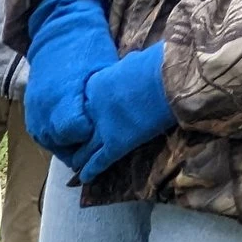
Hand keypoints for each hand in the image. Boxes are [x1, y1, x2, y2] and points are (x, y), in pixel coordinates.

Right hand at [22, 0, 118, 161]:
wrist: (59, 32)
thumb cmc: (89, 48)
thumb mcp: (103, 72)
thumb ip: (102, 101)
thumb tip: (112, 125)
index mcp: (61, 95)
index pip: (74, 132)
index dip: (90, 135)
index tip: (102, 128)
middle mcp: (43, 108)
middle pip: (61, 144)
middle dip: (81, 146)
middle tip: (99, 140)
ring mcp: (33, 112)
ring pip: (51, 144)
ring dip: (69, 146)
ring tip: (87, 140)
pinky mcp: (30, 114)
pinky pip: (43, 137)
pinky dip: (58, 139)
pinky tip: (73, 134)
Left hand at [73, 41, 173, 181]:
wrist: (168, 79)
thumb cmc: (156, 65)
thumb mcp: (131, 63)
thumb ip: (123, 71)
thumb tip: (130, 67)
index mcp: (94, 86)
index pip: (80, 106)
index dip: (80, 117)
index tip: (80, 122)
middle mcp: (92, 110)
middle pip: (77, 130)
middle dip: (74, 140)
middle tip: (72, 148)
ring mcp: (103, 129)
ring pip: (85, 149)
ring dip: (80, 159)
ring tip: (76, 165)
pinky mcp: (116, 145)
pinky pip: (99, 161)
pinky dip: (91, 171)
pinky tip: (85, 178)